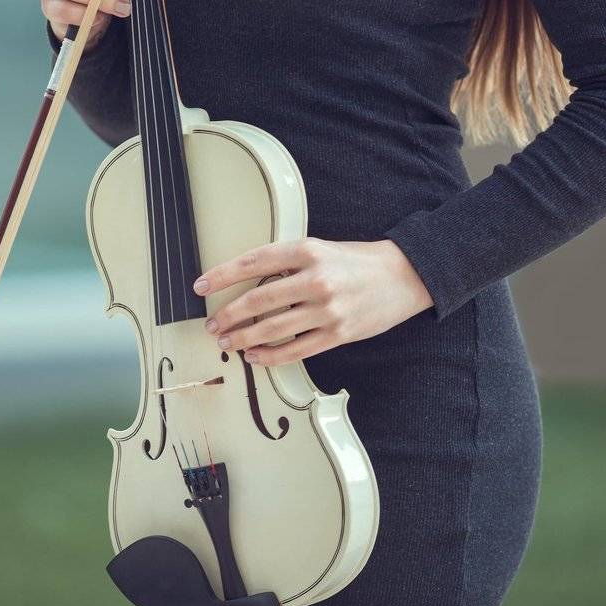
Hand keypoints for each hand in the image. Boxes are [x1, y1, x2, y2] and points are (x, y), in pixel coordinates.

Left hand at [193, 236, 433, 365]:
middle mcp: (316, 279)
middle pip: (259, 299)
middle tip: (212, 324)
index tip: (201, 285)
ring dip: (244, 337)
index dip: (223, 275)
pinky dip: (271, 356)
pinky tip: (255, 357)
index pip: (255, 261)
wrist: (404, 276)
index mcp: (309, 250)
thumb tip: (250, 284)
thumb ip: (290, 264)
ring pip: (273, 328)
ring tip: (228, 342)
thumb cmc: (360, 260)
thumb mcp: (323, 248)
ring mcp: (328, 309)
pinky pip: (296, 350)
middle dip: (229, 314)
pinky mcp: (338, 334)